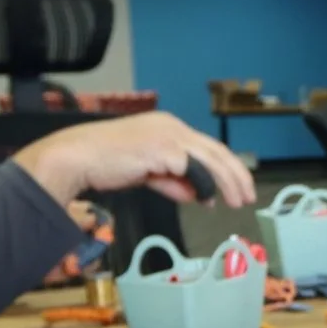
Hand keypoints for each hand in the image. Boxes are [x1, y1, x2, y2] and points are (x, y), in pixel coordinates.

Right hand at [14, 113, 256, 207]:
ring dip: (227, 181)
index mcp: (168, 127)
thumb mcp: (146, 172)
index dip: (225, 168)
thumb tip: (197, 196)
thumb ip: (172, 181)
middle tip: (247, 195)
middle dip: (236, 174)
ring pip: (210, 159)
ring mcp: (169, 136)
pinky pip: (191, 169)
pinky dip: (201, 185)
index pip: (206, 147)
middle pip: (216, 150)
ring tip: (237, 200)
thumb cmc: (106, 163)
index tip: (235, 187)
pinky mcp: (163, 149)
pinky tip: (205, 200)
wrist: (79, 157)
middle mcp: (172, 127)